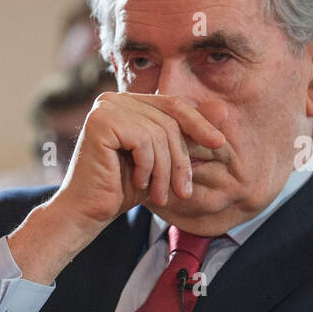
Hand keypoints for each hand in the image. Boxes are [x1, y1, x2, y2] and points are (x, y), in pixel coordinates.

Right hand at [9, 93, 226, 284]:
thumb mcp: (162, 160)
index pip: (174, 104)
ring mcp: (106, 107)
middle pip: (170, 118)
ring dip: (165, 170)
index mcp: (128, 102)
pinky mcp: (100, 121)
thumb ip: (186, 136)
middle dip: (181, 157)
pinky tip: (139, 182)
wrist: (87, 212)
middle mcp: (114, 99)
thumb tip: (225, 112)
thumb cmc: (122, 188)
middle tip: (184, 189)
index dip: (199, 122)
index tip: (218, 143)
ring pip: (159, 133)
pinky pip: (144, 141)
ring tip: (160, 193)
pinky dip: (147, 167)